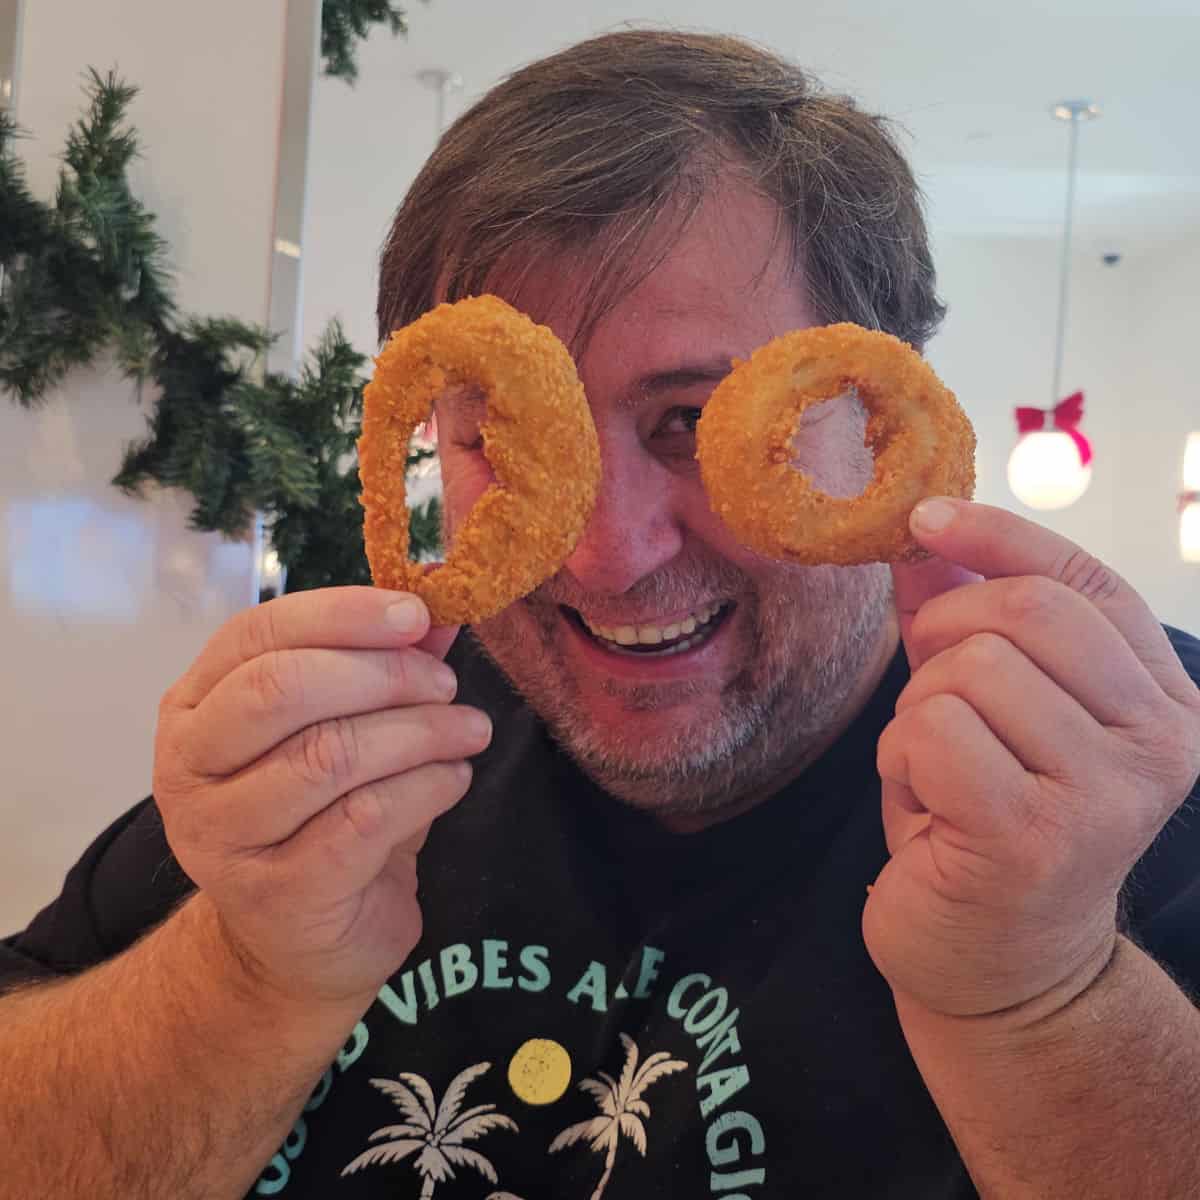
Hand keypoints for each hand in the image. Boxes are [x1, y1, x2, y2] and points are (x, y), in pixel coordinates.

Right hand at [152, 587, 491, 1014]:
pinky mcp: (276, 893)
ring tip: (468, 731)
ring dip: (419, 732)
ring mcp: (224, 837)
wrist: (298, 943)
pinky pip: (364, 818)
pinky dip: (426, 787)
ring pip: (329, 755)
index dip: (343, 613)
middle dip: (383, 675)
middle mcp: (188, 768)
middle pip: (282, 689)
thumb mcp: (348, 729)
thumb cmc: (321, 818)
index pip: (257, 633)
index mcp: (195, 707)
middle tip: (447, 686)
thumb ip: (383, 666)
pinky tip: (454, 778)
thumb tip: (440, 611)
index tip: (416, 614)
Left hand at [863, 499, 1199, 1019]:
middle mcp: (1157, 744)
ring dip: (919, 711)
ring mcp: (1104, 794)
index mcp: (1161, 700)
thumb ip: (964, 619)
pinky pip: (931, 731)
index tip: (924, 517)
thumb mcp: (985, 707)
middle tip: (931, 698)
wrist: (996, 963)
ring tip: (937, 772)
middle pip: (1025, 611)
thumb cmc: (986, 822)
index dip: (999, 535)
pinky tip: (925, 808)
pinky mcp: (1033, 837)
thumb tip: (922, 535)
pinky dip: (901, 758)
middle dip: (944, 636)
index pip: (1084, 581)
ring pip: (970, 668)